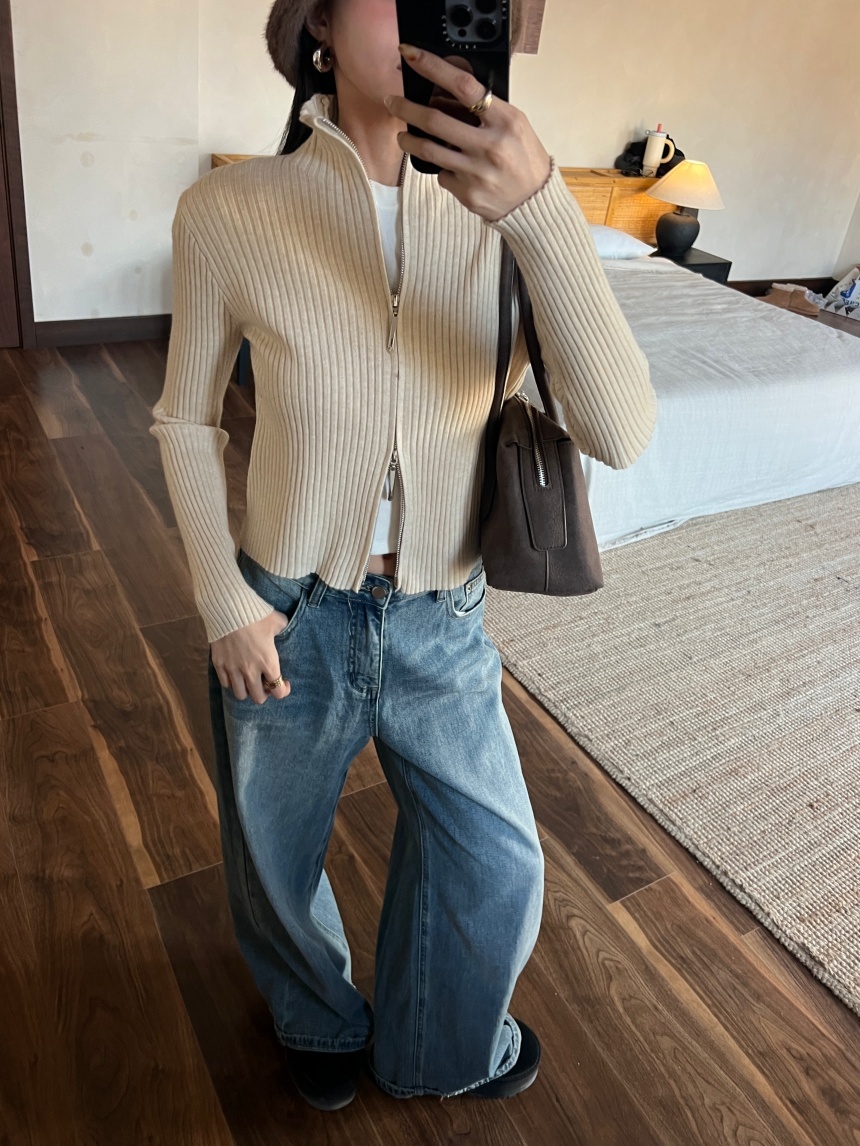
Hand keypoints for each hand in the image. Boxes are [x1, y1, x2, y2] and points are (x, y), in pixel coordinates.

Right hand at [211, 611, 291, 703]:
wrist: (228, 609)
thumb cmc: (256, 615)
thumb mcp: (277, 621)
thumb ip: (283, 629)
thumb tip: (283, 629)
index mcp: (268, 662)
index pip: (279, 691)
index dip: (283, 690)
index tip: (284, 682)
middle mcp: (251, 670)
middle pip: (258, 698)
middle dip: (264, 693)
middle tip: (265, 683)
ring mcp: (233, 669)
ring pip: (240, 695)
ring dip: (246, 690)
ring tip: (248, 680)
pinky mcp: (219, 665)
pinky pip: (226, 684)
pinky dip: (232, 682)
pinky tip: (235, 673)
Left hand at [383, 43, 551, 222]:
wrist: (534, 202)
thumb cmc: (523, 158)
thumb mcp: (514, 124)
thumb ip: (484, 110)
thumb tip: (443, 95)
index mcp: (505, 120)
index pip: (463, 85)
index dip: (433, 67)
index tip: (411, 56)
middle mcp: (491, 145)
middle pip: (434, 120)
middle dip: (406, 108)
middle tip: (392, 102)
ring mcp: (477, 171)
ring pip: (428, 150)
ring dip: (408, 140)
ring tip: (403, 135)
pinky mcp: (468, 192)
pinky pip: (442, 174)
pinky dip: (441, 168)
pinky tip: (448, 167)